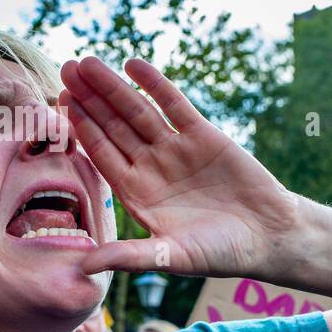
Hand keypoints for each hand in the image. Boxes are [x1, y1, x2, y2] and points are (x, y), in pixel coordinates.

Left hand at [60, 56, 302, 277]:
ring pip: (138, 111)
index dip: (82, 127)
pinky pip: (174, 104)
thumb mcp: (171, 257)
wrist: (270, 236)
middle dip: (90, 98)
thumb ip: (129, 257)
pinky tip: (132, 65)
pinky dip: (154, 85)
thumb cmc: (220, 253)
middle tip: (66, 68)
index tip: (61, 103)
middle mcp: (150, 166)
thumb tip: (84, 268)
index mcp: (136, 192)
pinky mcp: (203, 135)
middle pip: (113, 126)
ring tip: (89, 62)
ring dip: (113, 86)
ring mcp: (174, 148)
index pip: (102, 153)